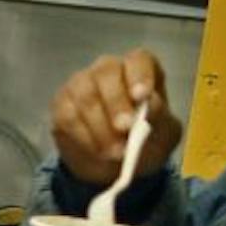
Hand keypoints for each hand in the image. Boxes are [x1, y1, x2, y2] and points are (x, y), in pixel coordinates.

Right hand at [51, 50, 184, 188]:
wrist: (117, 165)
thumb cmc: (146, 140)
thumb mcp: (164, 132)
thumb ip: (160, 116)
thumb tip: (149, 105)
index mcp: (139, 70)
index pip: (139, 60)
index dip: (140, 74)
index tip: (142, 96)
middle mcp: (108, 70)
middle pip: (107, 72)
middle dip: (116, 101)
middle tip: (125, 127)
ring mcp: (81, 84)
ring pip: (85, 95)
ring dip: (101, 127)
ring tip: (115, 152)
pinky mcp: (62, 104)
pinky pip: (69, 117)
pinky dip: (85, 137)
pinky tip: (97, 151)